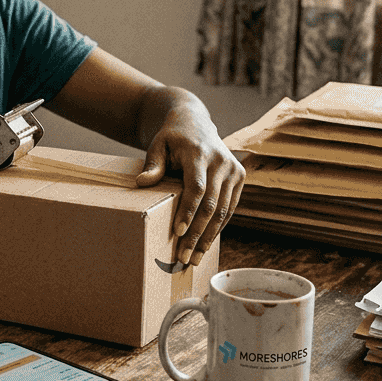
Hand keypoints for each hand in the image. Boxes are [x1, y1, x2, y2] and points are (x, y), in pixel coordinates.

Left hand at [135, 104, 244, 267]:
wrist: (194, 122)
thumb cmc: (171, 138)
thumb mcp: (157, 145)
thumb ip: (152, 165)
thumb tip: (141, 183)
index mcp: (199, 153)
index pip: (197, 188)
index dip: (188, 212)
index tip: (178, 233)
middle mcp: (221, 161)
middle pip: (211, 204)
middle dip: (198, 234)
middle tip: (184, 257)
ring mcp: (233, 169)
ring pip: (223, 210)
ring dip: (209, 237)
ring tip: (195, 258)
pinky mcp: (239, 176)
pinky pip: (229, 208)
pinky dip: (218, 228)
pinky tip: (206, 245)